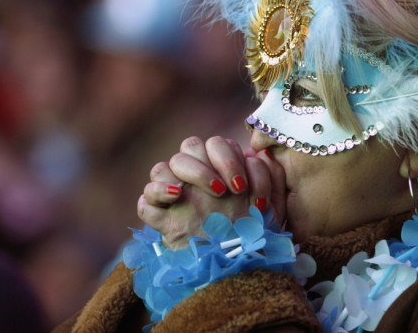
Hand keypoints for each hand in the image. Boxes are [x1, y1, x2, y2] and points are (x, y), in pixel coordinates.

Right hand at [138, 136, 284, 248]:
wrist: (238, 273)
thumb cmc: (255, 239)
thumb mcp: (271, 209)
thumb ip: (270, 176)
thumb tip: (259, 152)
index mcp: (218, 172)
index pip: (215, 144)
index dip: (228, 157)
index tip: (241, 185)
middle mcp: (195, 181)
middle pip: (189, 147)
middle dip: (208, 164)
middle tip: (224, 191)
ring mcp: (176, 199)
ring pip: (163, 166)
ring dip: (187, 173)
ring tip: (208, 195)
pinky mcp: (161, 221)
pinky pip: (146, 198)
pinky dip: (157, 192)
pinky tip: (176, 197)